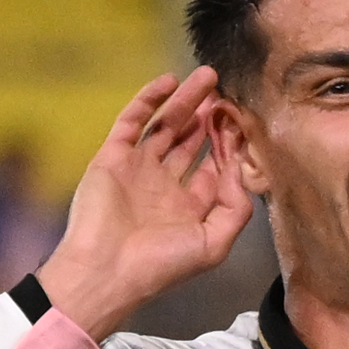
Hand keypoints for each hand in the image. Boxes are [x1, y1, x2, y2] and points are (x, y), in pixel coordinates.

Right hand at [28, 68, 252, 338]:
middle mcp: (163, 186)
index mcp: (188, 208)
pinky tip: (170, 81)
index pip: (214, 167)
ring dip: (186, 100)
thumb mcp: (213, 244)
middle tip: (225, 91)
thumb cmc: (160, 266)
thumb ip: (236, 207)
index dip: (229, 145)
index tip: (243, 121)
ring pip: (166, 125)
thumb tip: (239, 168)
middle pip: (191, 142)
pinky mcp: (112, 157)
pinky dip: (150, 99)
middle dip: (209, 117)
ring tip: (208, 76)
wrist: (105, 272)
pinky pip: (133, 120)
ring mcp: (137, 169)